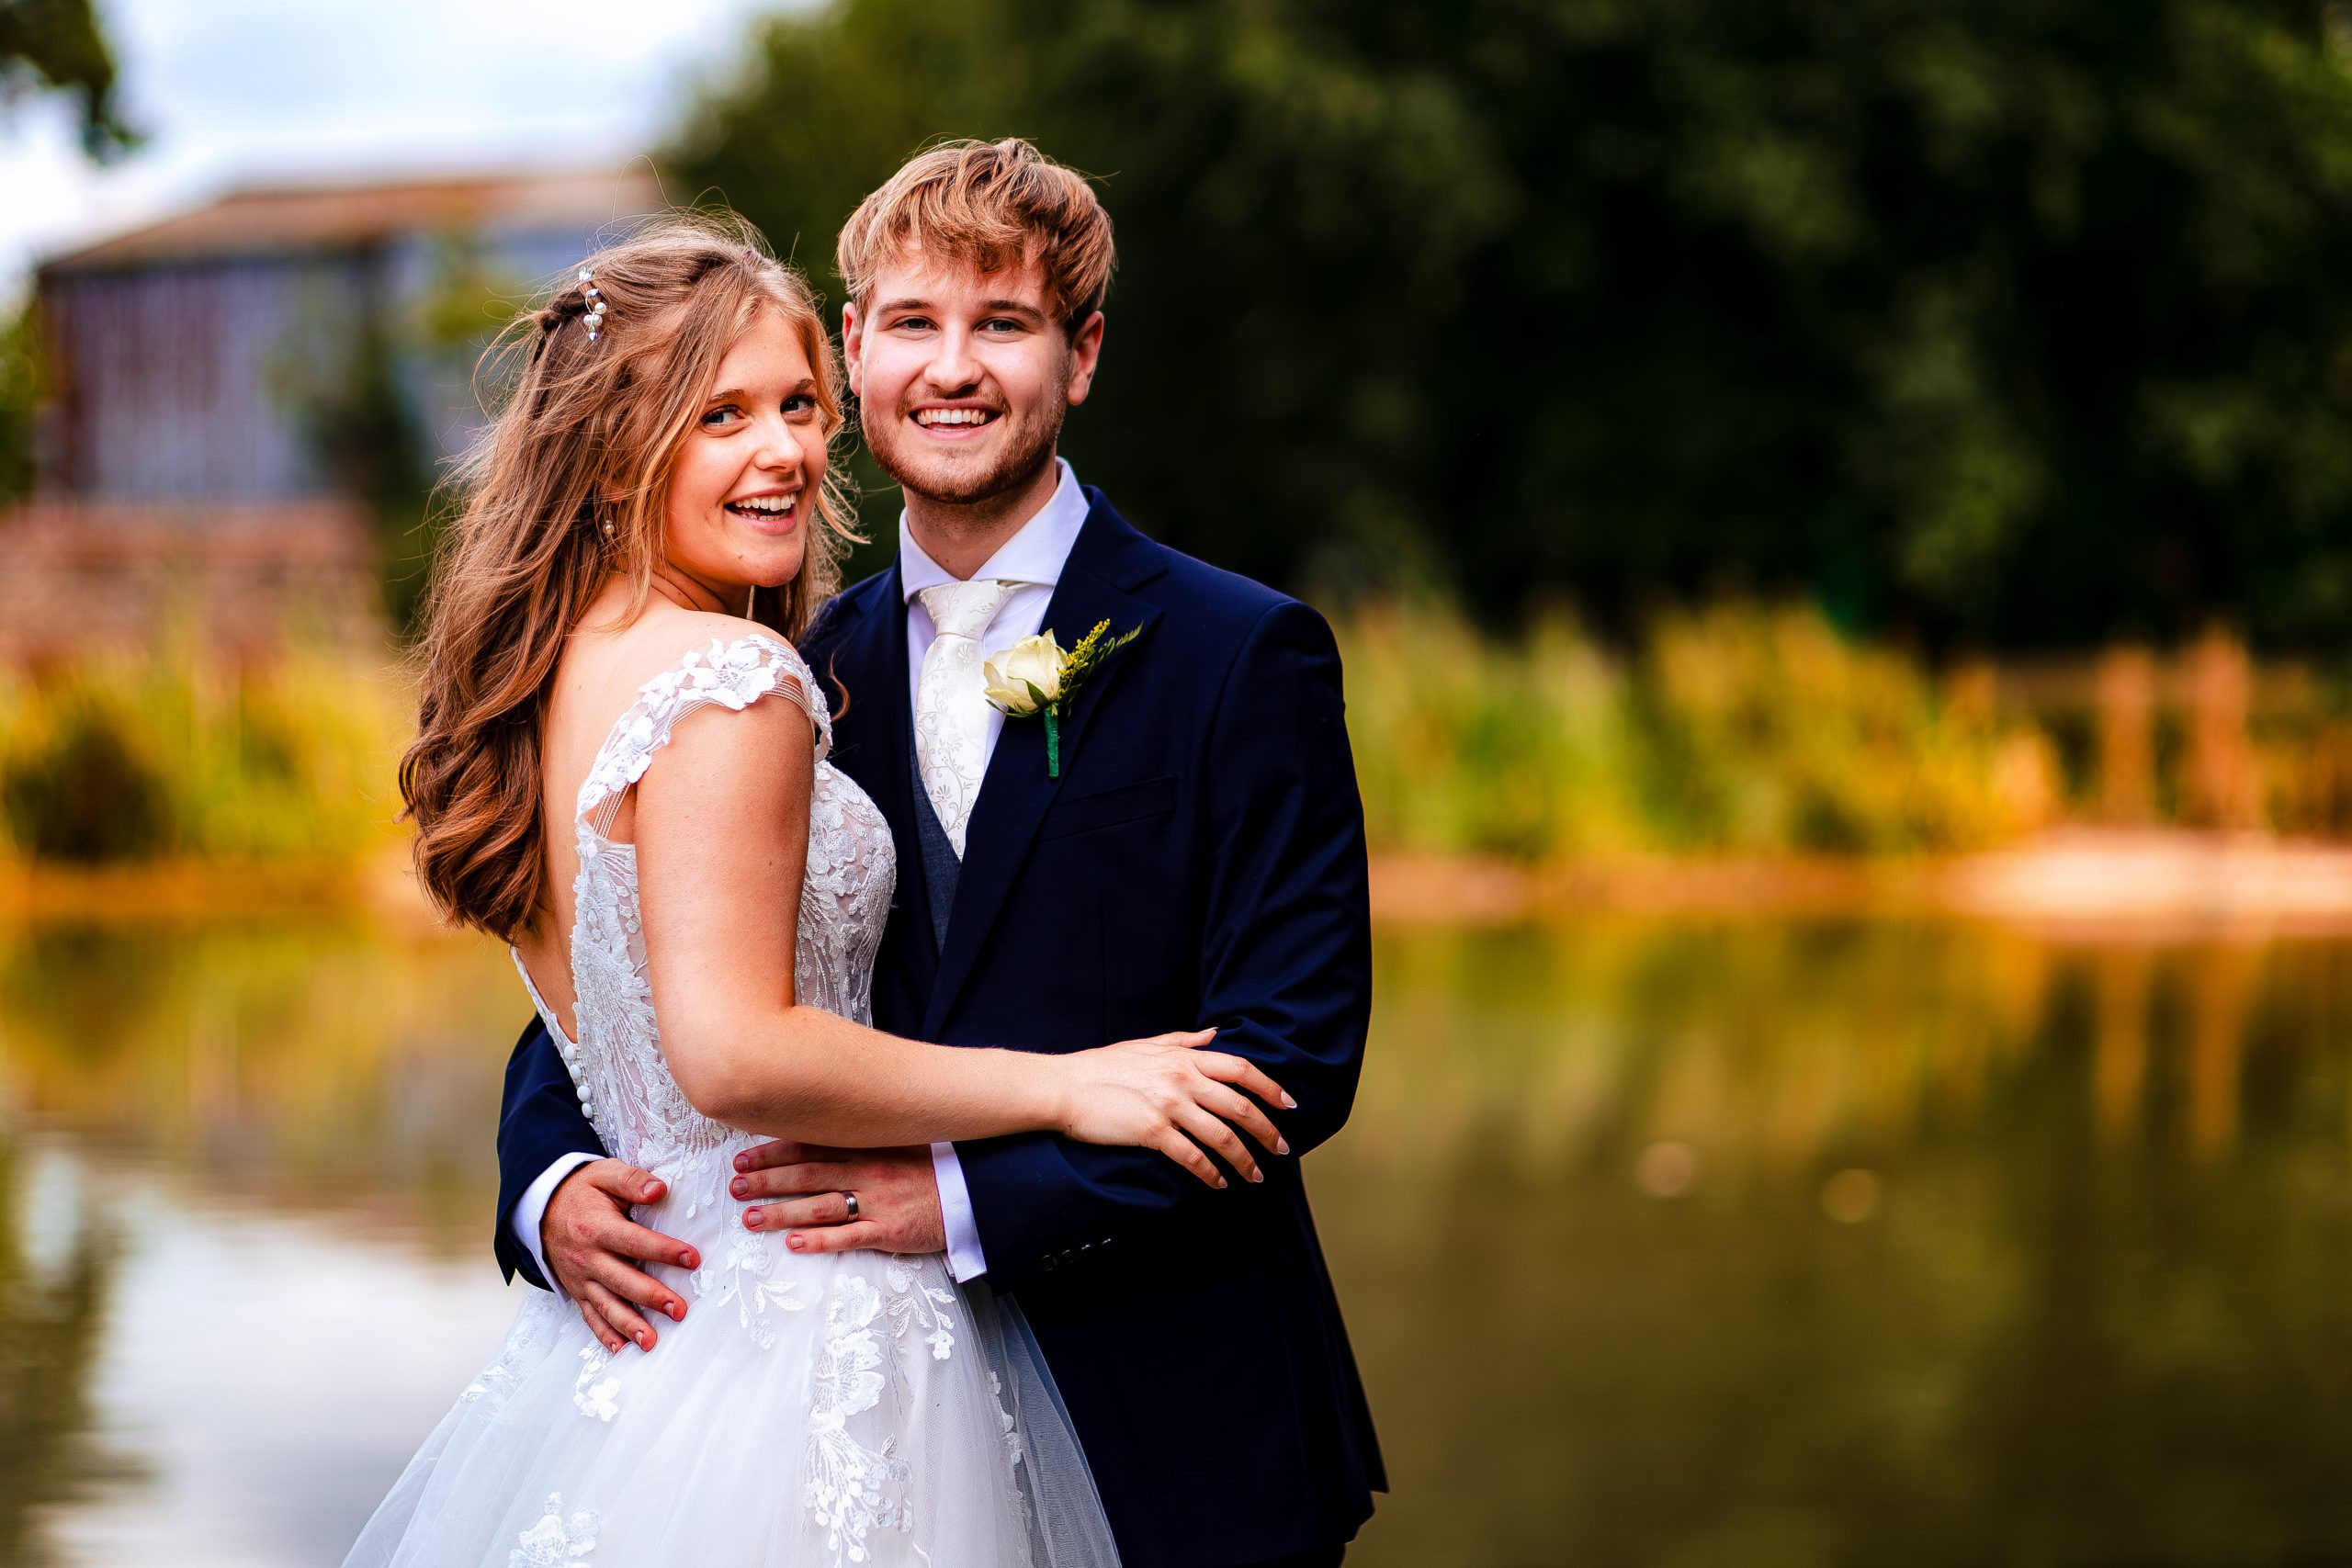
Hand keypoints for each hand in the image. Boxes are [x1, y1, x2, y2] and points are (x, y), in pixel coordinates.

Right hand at [541, 1159, 700, 1353]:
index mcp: (597, 1227)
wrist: (542, 1207)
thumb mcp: (604, 1174)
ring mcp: (581, 1278)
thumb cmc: (583, 1190)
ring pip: (606, 1306)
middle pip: (622, 1281)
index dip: (662, 1251)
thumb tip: (659, 1190)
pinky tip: (622, 1350)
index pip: (633, 1242)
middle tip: (679, 1310)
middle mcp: (587, 1257)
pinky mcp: (578, 1291)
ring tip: (652, 1342)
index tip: (691, 1259)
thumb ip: (631, 1181)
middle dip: (651, 1297)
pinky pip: (589, 1316)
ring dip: (629, 1326)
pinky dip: (604, 1335)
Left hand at [730, 1140, 945, 1256]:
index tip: (741, 1158)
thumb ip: (859, 1140)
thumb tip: (816, 1135)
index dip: (772, 1153)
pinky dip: (820, 1240)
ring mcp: (877, 1202)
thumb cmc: (930, 1169)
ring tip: (750, 1219)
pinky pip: (849, 1236)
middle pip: (807, 1176)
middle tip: (734, 1188)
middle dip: (766, 1182)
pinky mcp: (889, 1231)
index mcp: (866, 1147)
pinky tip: (793, 1243)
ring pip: (819, 1207)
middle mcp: (867, 1171)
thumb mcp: (895, 1144)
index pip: (810, 1147)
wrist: (972, 1193)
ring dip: (781, 1212)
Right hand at [1057, 1029, 1293, 1186]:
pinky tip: (1217, 1183)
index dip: (1270, 1087)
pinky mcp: (1151, 1131)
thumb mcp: (1147, 1044)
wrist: (1064, 1087)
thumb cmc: (1102, 1066)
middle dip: (1266, 1131)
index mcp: (1184, 1057)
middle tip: (1281, 1150)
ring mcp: (1168, 1105)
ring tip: (1254, 1176)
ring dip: (1244, 1159)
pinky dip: (1210, 1173)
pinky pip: (1192, 1156)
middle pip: (1240, 1106)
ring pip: (1222, 1136)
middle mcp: (1182, 1079)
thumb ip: (1185, 1041)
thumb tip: (1216, 1034)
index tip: (1289, 1106)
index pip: (1241, 1069)